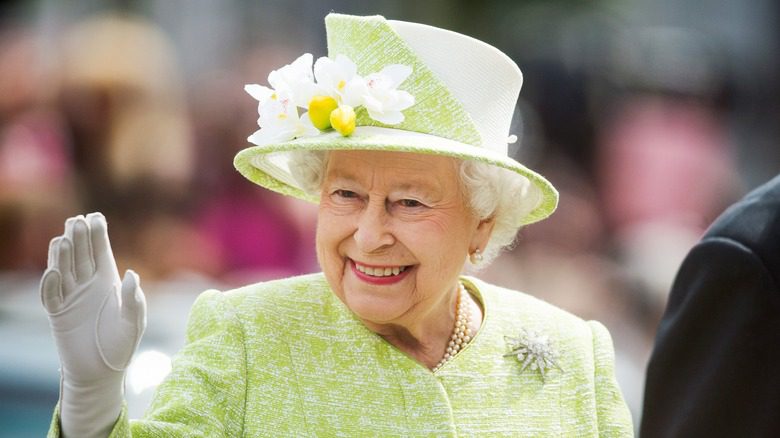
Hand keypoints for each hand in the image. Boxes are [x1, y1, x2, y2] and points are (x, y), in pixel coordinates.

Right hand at [41, 212, 145, 436]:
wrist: (101, 372)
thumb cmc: (122, 345)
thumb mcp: (133, 322)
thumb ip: (133, 299)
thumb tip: (132, 274)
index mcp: (108, 283)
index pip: (101, 253)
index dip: (98, 236)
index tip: (96, 216)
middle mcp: (88, 286)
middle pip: (81, 257)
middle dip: (79, 239)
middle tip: (77, 220)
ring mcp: (71, 298)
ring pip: (64, 271)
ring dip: (63, 255)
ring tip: (65, 238)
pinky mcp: (58, 314)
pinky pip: (51, 296)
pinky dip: (50, 284)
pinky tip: (53, 271)